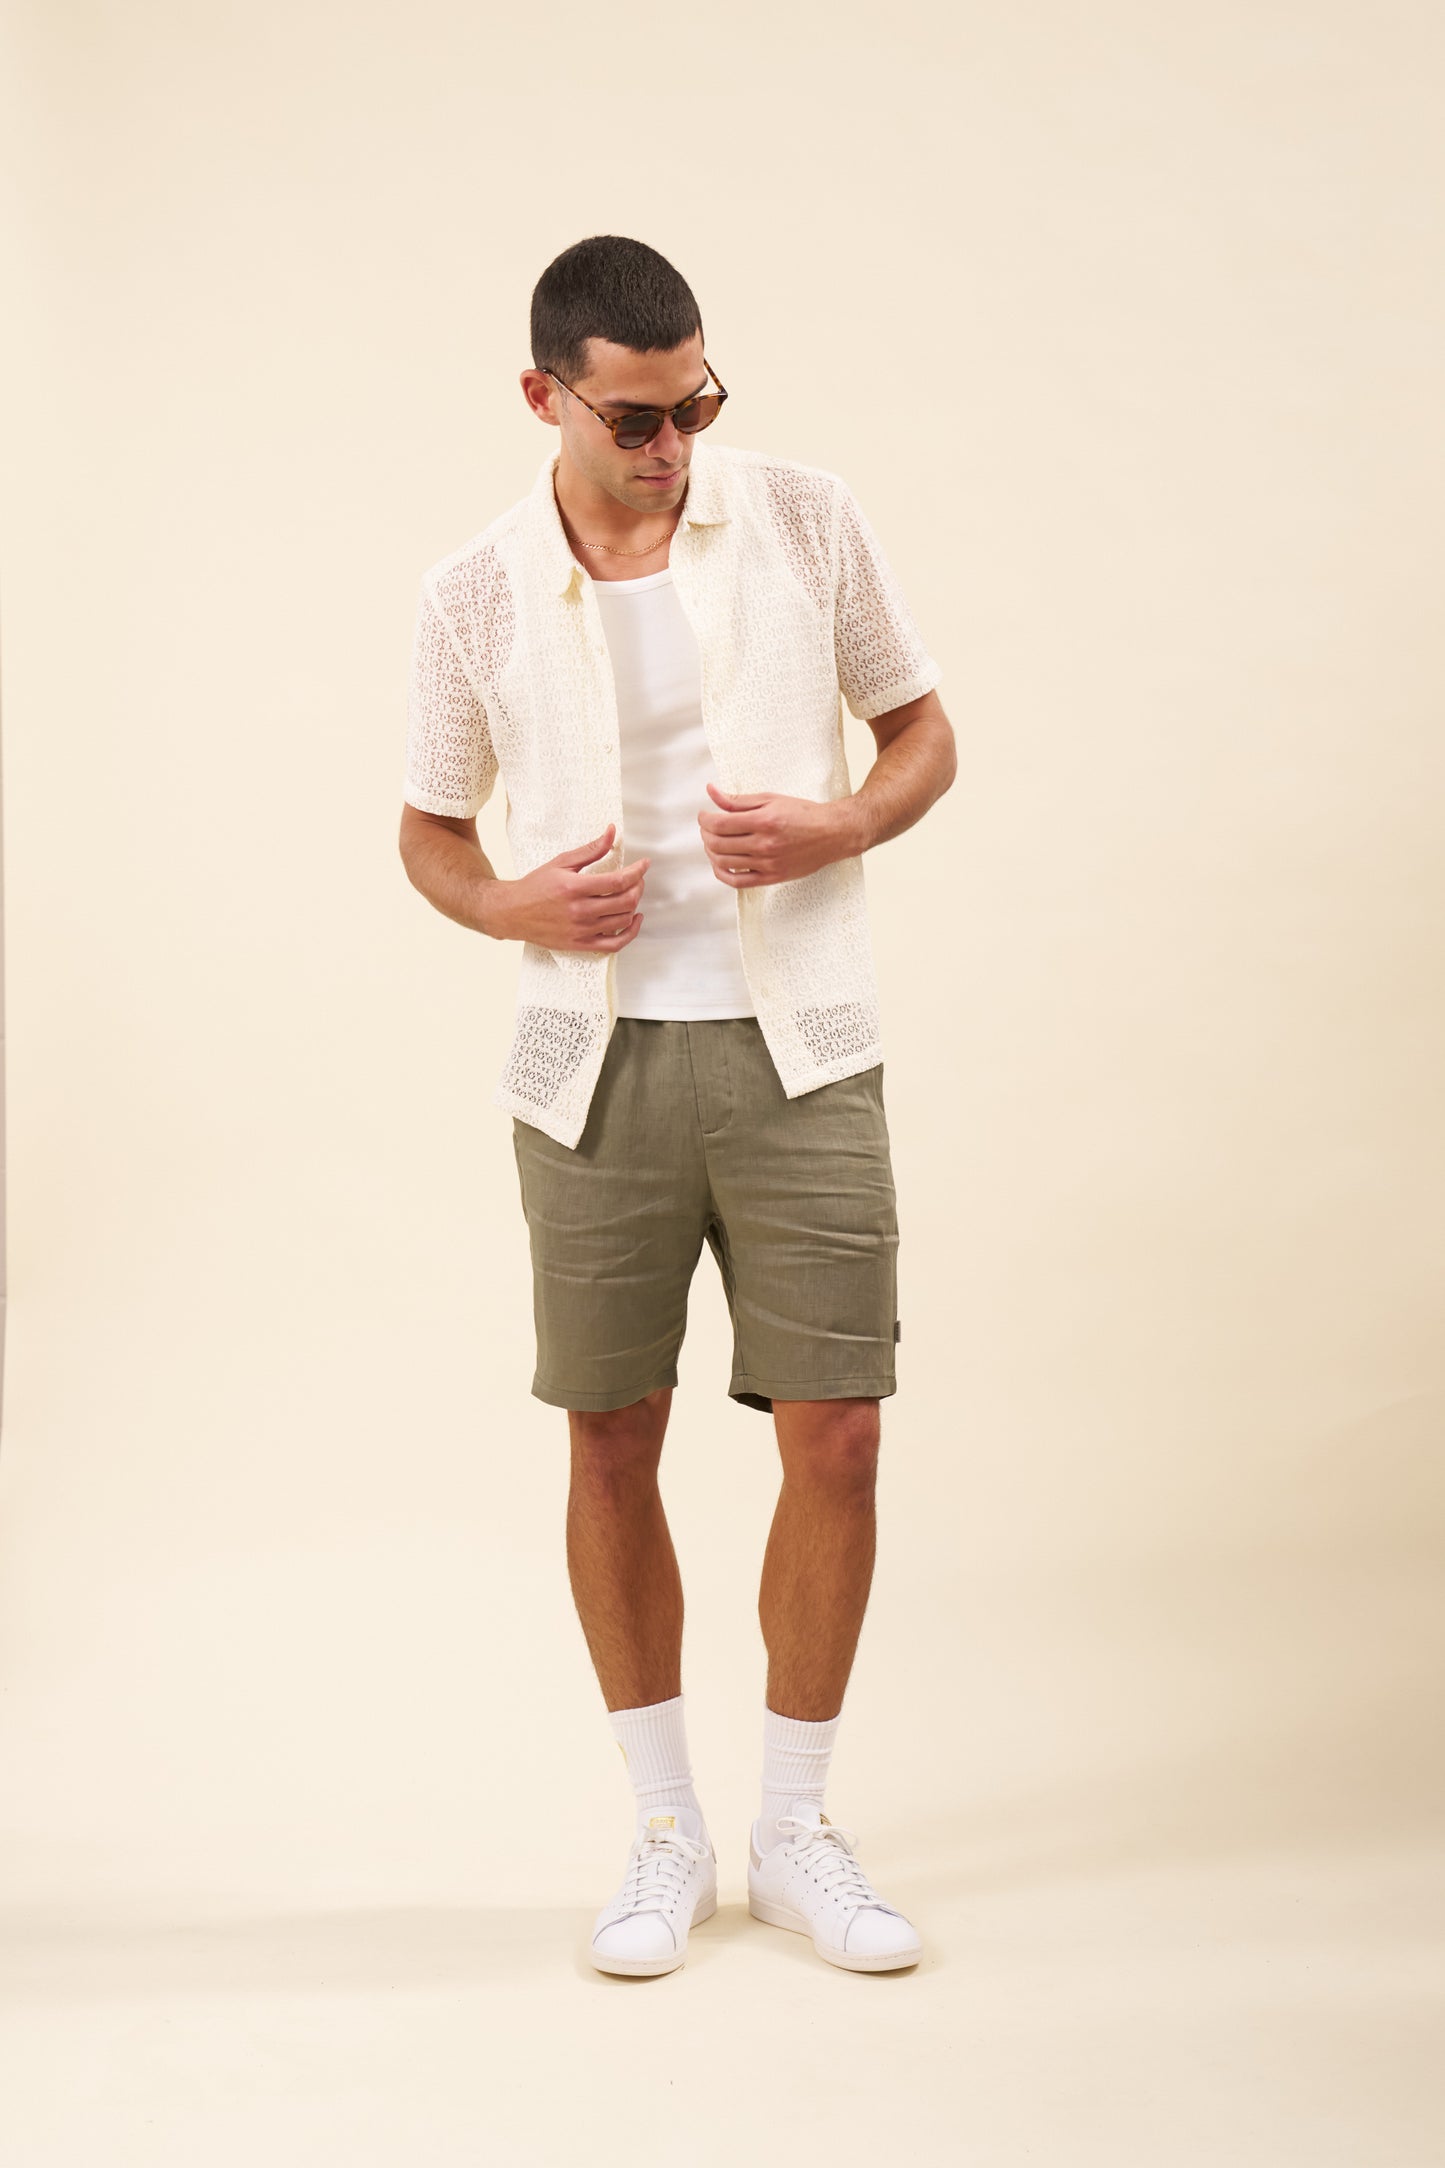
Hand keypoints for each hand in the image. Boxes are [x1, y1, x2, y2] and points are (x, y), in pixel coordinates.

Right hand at [482, 824, 650, 950]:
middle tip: (638, 878)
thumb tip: (612, 832)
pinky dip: (630, 932)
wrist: (512, 913)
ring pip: (622, 920)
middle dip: (639, 886)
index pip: (618, 881)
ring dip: (634, 905)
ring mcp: (581, 930)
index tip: (644, 864)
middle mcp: (580, 911)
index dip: (637, 871)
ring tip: (632, 894)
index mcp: (574, 887)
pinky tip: (633, 920)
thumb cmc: (536, 886)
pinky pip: (614, 944)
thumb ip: (591, 850)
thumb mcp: (561, 862)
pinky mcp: (580, 944)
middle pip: (625, 901)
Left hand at [697, 784, 857, 886]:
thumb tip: (711, 791)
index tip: (704, 815)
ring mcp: (767, 864)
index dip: (704, 819)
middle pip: (717, 843)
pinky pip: (737, 881)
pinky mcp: (771, 878)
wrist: (832, 834)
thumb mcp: (771, 799)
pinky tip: (719, 863)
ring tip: (713, 841)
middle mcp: (764, 844)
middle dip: (706, 834)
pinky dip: (721, 873)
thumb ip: (739, 800)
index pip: (719, 824)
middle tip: (708, 827)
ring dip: (711, 851)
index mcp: (764, 821)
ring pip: (723, 862)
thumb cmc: (803, 814)